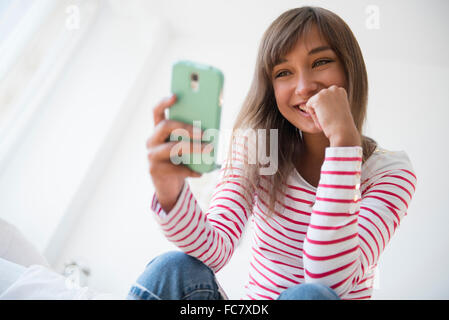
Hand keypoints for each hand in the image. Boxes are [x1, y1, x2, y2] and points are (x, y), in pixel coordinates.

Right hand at [146, 94, 210, 211]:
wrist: (169, 186)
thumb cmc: (181, 161)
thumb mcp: (185, 146)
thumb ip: (192, 136)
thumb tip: (209, 130)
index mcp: (159, 130)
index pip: (157, 111)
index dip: (164, 102)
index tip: (175, 96)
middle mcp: (152, 140)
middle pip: (166, 126)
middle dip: (186, 127)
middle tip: (204, 132)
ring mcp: (151, 155)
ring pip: (173, 147)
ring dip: (193, 148)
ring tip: (208, 150)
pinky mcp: (154, 170)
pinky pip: (176, 168)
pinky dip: (190, 170)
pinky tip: (200, 173)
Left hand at [304, 85, 360, 146]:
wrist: (343, 130)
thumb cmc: (340, 125)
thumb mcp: (335, 111)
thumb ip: (326, 105)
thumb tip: (301, 106)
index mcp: (340, 91)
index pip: (325, 99)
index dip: (327, 109)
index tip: (335, 115)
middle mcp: (334, 88)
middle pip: (318, 100)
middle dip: (321, 111)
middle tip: (331, 118)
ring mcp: (326, 92)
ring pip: (313, 104)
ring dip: (317, 113)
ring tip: (328, 119)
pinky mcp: (318, 98)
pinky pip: (308, 107)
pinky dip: (313, 115)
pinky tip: (323, 118)